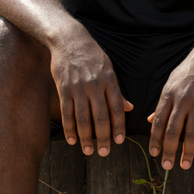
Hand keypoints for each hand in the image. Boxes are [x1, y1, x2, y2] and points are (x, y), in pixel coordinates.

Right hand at [50, 30, 132, 155]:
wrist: (69, 40)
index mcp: (109, 81)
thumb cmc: (92, 55)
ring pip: (83, 118)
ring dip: (86, 137)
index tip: (119, 141)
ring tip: (88, 151)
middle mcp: (95, 86)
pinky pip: (67, 112)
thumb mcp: (109, 69)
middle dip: (103, 137)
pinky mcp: (64, 89)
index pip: (117, 108)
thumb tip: (130, 108)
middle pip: (100, 116)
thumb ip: (117, 90)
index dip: (118, 126)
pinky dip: (69, 128)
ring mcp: (78, 88)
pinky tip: (72, 140)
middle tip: (104, 153)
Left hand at [147, 46, 193, 169]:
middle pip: (172, 131)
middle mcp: (181, 100)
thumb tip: (148, 120)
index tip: (153, 154)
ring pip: (191, 133)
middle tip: (167, 166)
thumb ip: (162, 103)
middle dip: (169, 151)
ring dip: (187, 152)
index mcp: (168, 95)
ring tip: (185, 165)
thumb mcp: (171, 83)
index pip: (158, 122)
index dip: (155, 140)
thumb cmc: (189, 71)